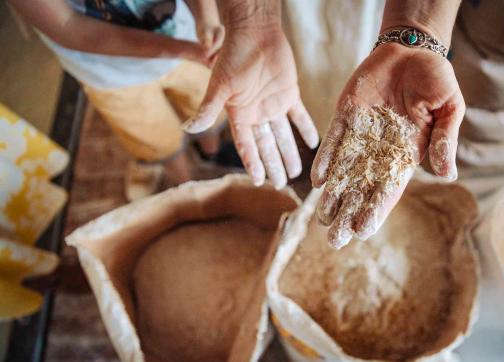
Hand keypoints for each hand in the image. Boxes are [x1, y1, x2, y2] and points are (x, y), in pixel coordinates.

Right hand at [183, 25, 318, 187]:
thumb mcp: (219, 85)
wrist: (255, 32)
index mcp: (239, 114)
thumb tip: (187, 129)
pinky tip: (313, 143)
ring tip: (295, 172)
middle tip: (281, 184)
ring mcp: (273, 104)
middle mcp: (256, 113)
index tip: (259, 181)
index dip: (252, 163)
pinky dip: (306, 128)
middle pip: (266, 145)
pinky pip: (299, 116)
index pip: (246, 145)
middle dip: (273, 164)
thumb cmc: (234, 55)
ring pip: (283, 135)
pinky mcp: (289, 94)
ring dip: (289, 153)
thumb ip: (207, 108)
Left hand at [311, 43, 464, 246]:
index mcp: (406, 154)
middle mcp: (380, 150)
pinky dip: (326, 159)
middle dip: (348, 213)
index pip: (389, 189)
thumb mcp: (449, 108)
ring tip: (321, 218)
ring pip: (344, 170)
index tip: (362, 232)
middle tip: (334, 240)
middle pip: (362, 188)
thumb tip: (447, 175)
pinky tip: (318, 180)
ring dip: (333, 194)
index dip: (376, 210)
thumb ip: (445, 140)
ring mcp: (361, 135)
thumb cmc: (436, 80)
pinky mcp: (345, 117)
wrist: (411, 51)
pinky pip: (334, 141)